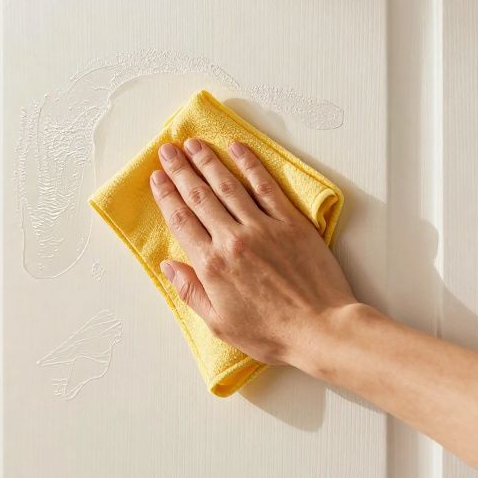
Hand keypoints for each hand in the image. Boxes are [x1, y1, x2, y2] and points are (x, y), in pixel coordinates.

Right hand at [149, 139, 356, 369]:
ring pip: (228, 186)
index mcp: (211, 265)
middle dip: (180, 170)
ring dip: (208, 162)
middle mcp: (232, 239)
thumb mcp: (219, 323)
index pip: (181, 220)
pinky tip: (238, 149)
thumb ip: (191, 291)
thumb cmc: (271, 333)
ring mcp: (263, 227)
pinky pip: (266, 186)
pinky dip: (250, 165)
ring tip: (194, 145)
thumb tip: (169, 267)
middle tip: (168, 151)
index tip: (157, 177)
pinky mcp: (290, 223)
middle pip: (199, 196)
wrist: (320, 329)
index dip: (166, 195)